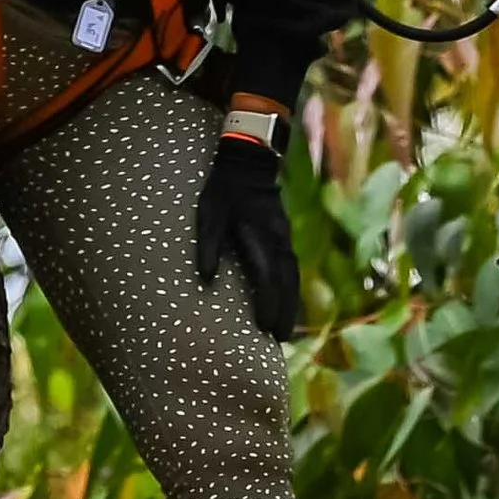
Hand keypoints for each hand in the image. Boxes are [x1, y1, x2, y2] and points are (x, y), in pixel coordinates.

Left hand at [195, 129, 300, 339]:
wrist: (249, 159)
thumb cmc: (223, 187)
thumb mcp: (209, 212)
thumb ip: (207, 245)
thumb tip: (205, 280)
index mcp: (259, 235)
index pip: (268, 277)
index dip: (268, 304)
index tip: (264, 329)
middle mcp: (277, 239)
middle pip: (286, 282)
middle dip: (285, 311)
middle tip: (281, 339)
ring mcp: (284, 236)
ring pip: (293, 275)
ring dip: (291, 302)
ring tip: (286, 328)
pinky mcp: (284, 234)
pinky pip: (292, 267)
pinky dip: (291, 287)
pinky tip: (287, 299)